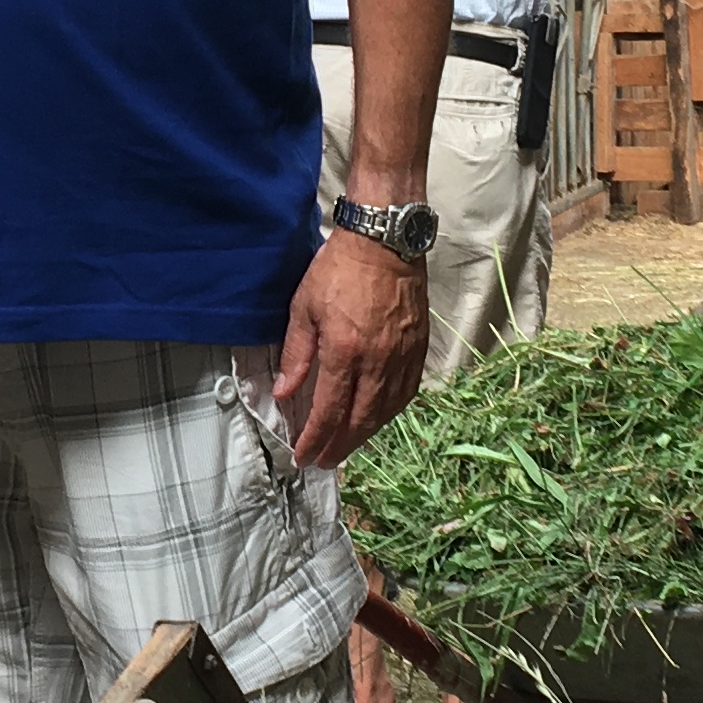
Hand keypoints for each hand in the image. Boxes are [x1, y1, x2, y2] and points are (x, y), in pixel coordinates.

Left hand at [276, 230, 425, 468]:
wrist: (385, 241)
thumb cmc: (339, 269)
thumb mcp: (304, 307)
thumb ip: (296, 354)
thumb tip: (284, 393)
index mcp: (345, 352)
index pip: (329, 411)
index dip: (315, 439)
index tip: (304, 457)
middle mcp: (377, 361)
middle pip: (360, 420)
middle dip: (340, 447)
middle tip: (325, 462)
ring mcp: (402, 356)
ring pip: (386, 411)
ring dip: (365, 435)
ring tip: (347, 446)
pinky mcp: (419, 348)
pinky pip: (406, 393)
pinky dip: (390, 413)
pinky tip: (378, 418)